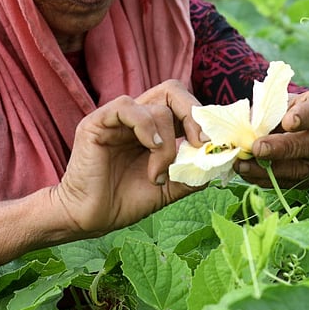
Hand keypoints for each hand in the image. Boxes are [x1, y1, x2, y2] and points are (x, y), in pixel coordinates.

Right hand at [52, 81, 204, 237]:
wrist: (89, 219)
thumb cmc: (124, 202)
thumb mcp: (168, 189)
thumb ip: (191, 175)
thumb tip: (219, 163)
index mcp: (154, 129)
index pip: (182, 105)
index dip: (202, 119)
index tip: (212, 144)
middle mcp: (137, 118)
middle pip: (172, 90)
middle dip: (193, 114)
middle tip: (200, 142)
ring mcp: (116, 118)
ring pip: (156, 107)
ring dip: (166, 144)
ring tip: (158, 175)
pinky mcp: (97, 122)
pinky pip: (128, 107)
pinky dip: (145, 127)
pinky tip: (148, 148)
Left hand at [235, 88, 308, 187]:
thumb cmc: (306, 111)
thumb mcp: (294, 101)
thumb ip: (274, 110)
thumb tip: (246, 126)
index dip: (304, 117)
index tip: (288, 121)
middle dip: (282, 149)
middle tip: (257, 148)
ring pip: (300, 169)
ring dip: (269, 169)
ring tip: (244, 165)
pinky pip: (292, 182)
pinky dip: (267, 179)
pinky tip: (249, 174)